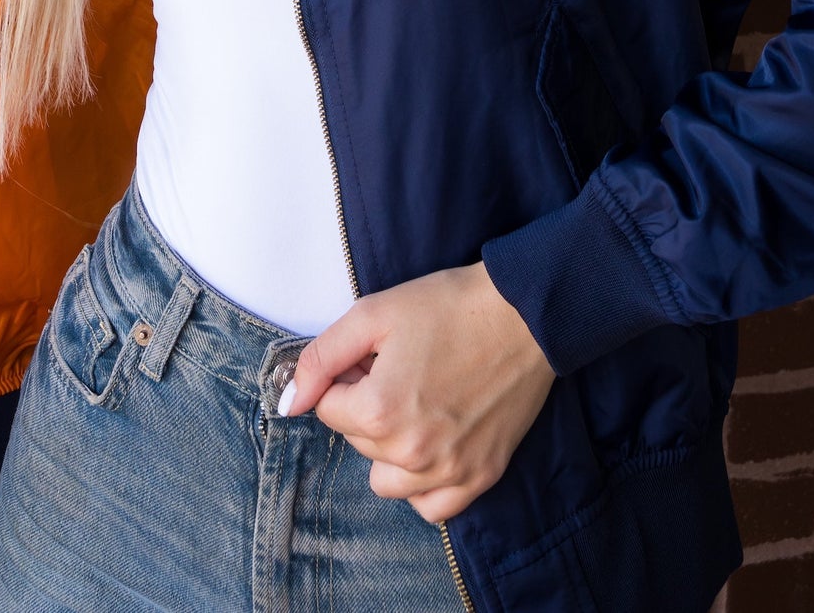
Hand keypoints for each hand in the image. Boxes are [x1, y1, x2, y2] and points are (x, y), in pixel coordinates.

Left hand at [280, 258, 556, 523]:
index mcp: (380, 412)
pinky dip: (422, 482)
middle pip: (357, 441)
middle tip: (400, 367)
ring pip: (386, 480)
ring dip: (389, 447)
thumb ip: (321, 358)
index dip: (345, 376)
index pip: (328, 409)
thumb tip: (289, 401)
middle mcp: (412, 453)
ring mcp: (449, 471)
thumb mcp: (373, 314)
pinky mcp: (481, 477)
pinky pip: (430, 506)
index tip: (373, 355)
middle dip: (366, 405)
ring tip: (416, 403)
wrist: (524, 314)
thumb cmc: (448, 306)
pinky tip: (432, 443)